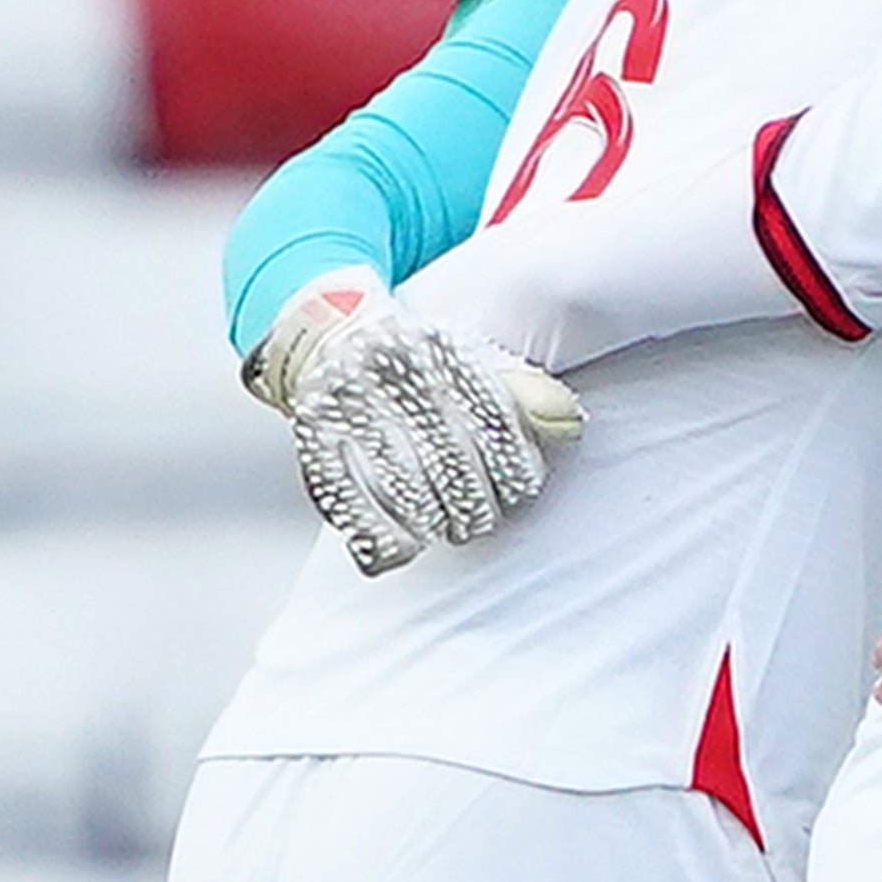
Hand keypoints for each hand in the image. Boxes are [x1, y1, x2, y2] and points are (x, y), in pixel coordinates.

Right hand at [246, 278, 581, 575]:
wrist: (326, 333)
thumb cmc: (418, 362)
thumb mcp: (472, 359)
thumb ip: (524, 390)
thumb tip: (569, 424)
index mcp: (436, 346)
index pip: (498, 424)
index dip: (518, 469)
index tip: (520, 486)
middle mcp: (387, 369)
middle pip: (455, 465)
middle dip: (478, 503)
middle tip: (481, 514)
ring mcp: (344, 405)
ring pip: (410, 492)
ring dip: (439, 523)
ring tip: (450, 525)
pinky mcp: (312, 441)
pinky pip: (353, 509)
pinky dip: (386, 541)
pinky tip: (405, 547)